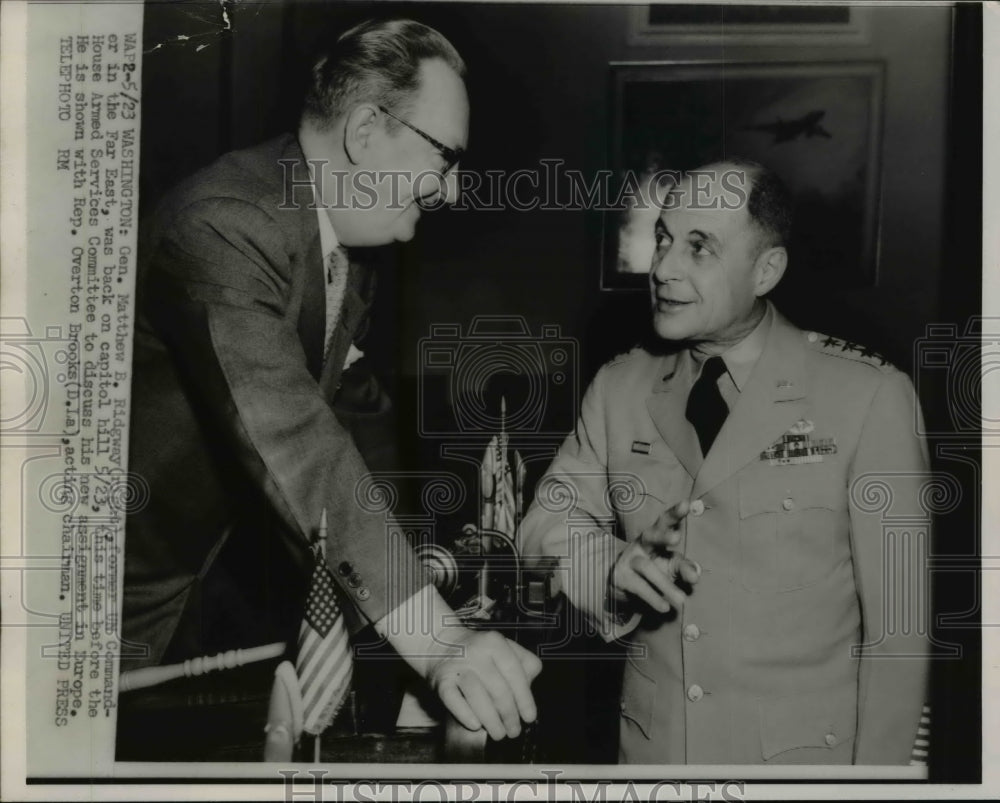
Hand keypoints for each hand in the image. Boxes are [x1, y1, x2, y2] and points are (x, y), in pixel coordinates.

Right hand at [425, 628, 541, 740]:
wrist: (440, 644)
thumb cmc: (480, 651)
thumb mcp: (504, 647)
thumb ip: (523, 663)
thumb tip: (529, 689)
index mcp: (495, 642)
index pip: (515, 673)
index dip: (525, 699)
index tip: (529, 717)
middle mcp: (475, 652)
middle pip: (498, 689)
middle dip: (510, 716)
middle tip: (514, 731)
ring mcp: (456, 666)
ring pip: (478, 697)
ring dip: (491, 721)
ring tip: (499, 734)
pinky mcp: (440, 681)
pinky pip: (454, 701)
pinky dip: (466, 715)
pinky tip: (476, 726)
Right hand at [610, 500, 701, 613]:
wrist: (621, 583)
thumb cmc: (654, 569)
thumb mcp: (670, 566)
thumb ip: (684, 568)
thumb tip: (696, 574)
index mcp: (655, 536)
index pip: (666, 522)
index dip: (675, 513)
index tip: (687, 504)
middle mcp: (642, 544)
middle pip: (651, 535)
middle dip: (663, 535)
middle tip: (676, 538)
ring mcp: (630, 560)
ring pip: (647, 568)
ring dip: (666, 585)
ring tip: (682, 601)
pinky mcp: (621, 577)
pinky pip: (639, 587)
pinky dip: (654, 598)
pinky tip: (665, 607)